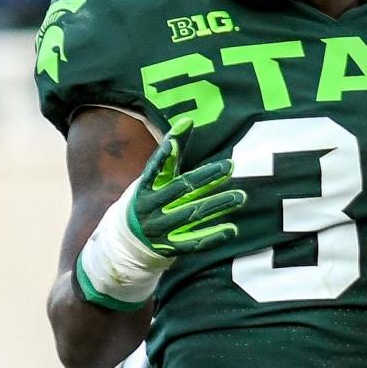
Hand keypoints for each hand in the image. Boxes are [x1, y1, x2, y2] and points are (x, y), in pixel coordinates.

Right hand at [128, 119, 244, 256]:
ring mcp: (159, 229)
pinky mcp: (169, 247)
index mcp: (144, 188)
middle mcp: (150, 208)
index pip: (156, 168)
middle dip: (206, 178)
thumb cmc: (149, 200)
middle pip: (180, 190)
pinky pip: (193, 243)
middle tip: (230, 167)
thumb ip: (172, 151)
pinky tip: (231, 229)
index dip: (165, 154)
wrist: (127, 242)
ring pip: (191, 215)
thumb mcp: (156, 177)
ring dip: (216, 205)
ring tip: (240, 197)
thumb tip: (188, 120)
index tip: (174, 142)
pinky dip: (212, 236)